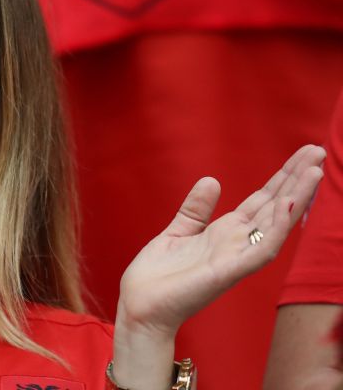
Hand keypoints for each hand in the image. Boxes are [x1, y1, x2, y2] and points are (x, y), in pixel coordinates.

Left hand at [120, 144, 324, 336]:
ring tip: (314, 172)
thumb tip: (212, 180)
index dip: (282, 178)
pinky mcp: (228, 273)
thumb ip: (196, 209)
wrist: (141, 307)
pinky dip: (275, 228)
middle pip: (274, 206)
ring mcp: (235, 258)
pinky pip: (260, 250)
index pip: (262, 200)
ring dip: (295, 199)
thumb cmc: (158, 276)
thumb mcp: (177, 232)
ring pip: (275, 225)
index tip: (303, 155)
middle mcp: (237, 244)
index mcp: (225, 233)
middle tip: (318, 151)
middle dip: (296, 180)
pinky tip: (287, 205)